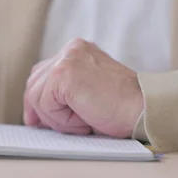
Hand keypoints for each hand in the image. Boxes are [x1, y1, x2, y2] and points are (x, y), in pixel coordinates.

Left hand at [23, 38, 143, 137]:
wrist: (144, 110)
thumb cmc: (121, 108)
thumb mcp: (87, 92)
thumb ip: (64, 92)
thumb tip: (33, 112)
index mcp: (77, 51)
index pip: (42, 73)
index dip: (37, 98)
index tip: (35, 119)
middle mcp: (70, 50)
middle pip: (34, 82)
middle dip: (40, 110)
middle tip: (55, 127)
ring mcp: (66, 59)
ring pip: (36, 96)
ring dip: (56, 118)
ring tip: (83, 122)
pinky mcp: (64, 73)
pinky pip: (45, 104)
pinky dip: (62, 120)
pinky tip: (84, 120)